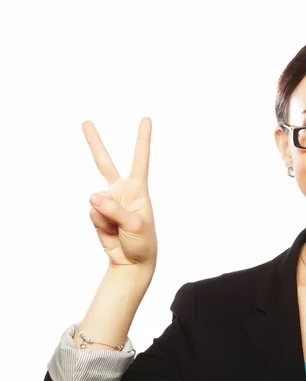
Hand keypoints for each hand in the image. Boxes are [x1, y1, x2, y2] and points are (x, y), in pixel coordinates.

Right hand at [83, 117, 157, 271]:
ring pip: (95, 199)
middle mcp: (121, 191)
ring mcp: (107, 202)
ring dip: (106, 216)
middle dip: (94, 142)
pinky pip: (92, 214)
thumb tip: (92, 196)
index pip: (140, 159)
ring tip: (119, 229)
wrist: (132, 261)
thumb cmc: (143, 242)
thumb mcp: (136, 225)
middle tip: (85, 121)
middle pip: (104, 162)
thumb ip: (115, 209)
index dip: (142, 139)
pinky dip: (100, 224)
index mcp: (138, 189)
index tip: (146, 119)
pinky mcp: (97, 214)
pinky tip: (110, 232)